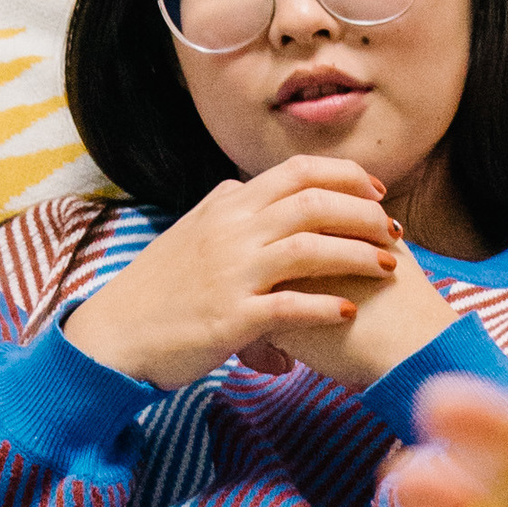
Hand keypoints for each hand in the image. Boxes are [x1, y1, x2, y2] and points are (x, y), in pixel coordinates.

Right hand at [65, 156, 426, 391]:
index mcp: (227, 205)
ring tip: (387, 267)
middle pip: (315, 203)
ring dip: (357, 255)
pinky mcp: (231, 317)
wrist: (114, 335)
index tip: (376, 192)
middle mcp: (231, 230)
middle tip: (392, 231)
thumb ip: (226, 209)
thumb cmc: (158, 289)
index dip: (347, 176)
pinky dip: (325, 305)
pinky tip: (347, 310)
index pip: (299, 171)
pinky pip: (290, 305)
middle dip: (364, 214)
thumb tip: (251, 188)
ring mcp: (231, 272)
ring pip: (310, 248)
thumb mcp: (189, 232)